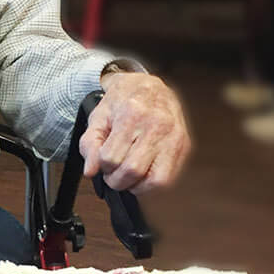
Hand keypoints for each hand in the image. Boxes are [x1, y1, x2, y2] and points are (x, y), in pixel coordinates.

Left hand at [79, 73, 190, 193]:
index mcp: (132, 114)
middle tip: (113, 174)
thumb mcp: (98, 117)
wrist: (149, 87)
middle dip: (116, 180)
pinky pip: (169, 178)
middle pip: (132, 170)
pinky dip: (152, 184)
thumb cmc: (122, 101)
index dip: (102, 167)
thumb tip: (91, 171)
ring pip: (155, 181)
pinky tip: (142, 175)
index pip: (110, 157)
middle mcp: (156, 125)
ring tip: (128, 177)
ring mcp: (173, 136)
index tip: (103, 164)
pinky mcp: (184, 146)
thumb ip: (89, 144)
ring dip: (136, 186)